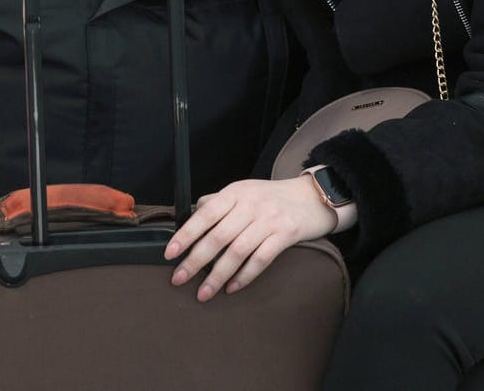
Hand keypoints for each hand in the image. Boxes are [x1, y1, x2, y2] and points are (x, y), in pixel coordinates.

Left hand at [164, 176, 338, 301]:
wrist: (313, 196)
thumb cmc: (272, 197)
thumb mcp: (243, 191)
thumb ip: (218, 203)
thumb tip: (191, 217)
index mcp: (235, 193)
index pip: (205, 214)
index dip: (186, 235)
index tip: (170, 253)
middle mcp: (251, 205)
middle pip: (218, 236)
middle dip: (195, 260)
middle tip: (179, 279)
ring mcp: (269, 220)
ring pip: (237, 251)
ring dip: (217, 275)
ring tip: (204, 292)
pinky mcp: (286, 236)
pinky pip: (261, 260)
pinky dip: (244, 276)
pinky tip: (232, 288)